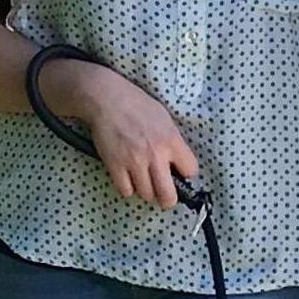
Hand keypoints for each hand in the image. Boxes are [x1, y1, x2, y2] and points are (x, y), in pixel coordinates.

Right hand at [48, 58, 199, 211]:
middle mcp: (156, 155)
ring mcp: (134, 162)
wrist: (108, 99)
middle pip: (168, 195)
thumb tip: (177, 161)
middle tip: (164, 195)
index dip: (186, 174)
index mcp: (172, 141)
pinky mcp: (115, 166)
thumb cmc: (137, 104)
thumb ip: (173, 141)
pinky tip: (128, 178)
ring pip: (146, 195)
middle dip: (168, 199)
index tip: (179, 172)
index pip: (191, 171)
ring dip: (146, 192)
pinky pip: (126, 191)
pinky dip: (128, 188)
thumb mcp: (165, 119)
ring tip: (144, 181)